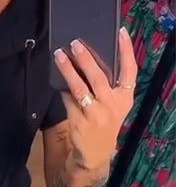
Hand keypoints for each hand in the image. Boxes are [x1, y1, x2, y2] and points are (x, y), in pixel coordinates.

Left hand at [54, 27, 137, 169]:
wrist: (95, 154)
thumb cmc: (105, 122)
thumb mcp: (115, 106)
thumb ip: (110, 87)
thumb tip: (90, 59)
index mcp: (125, 98)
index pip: (130, 70)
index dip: (126, 50)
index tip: (121, 32)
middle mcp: (112, 105)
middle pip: (99, 76)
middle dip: (86, 58)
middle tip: (75, 43)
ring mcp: (95, 114)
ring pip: (79, 87)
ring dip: (68, 70)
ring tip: (59, 56)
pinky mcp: (79, 122)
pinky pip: (68, 100)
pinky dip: (62, 90)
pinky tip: (57, 80)